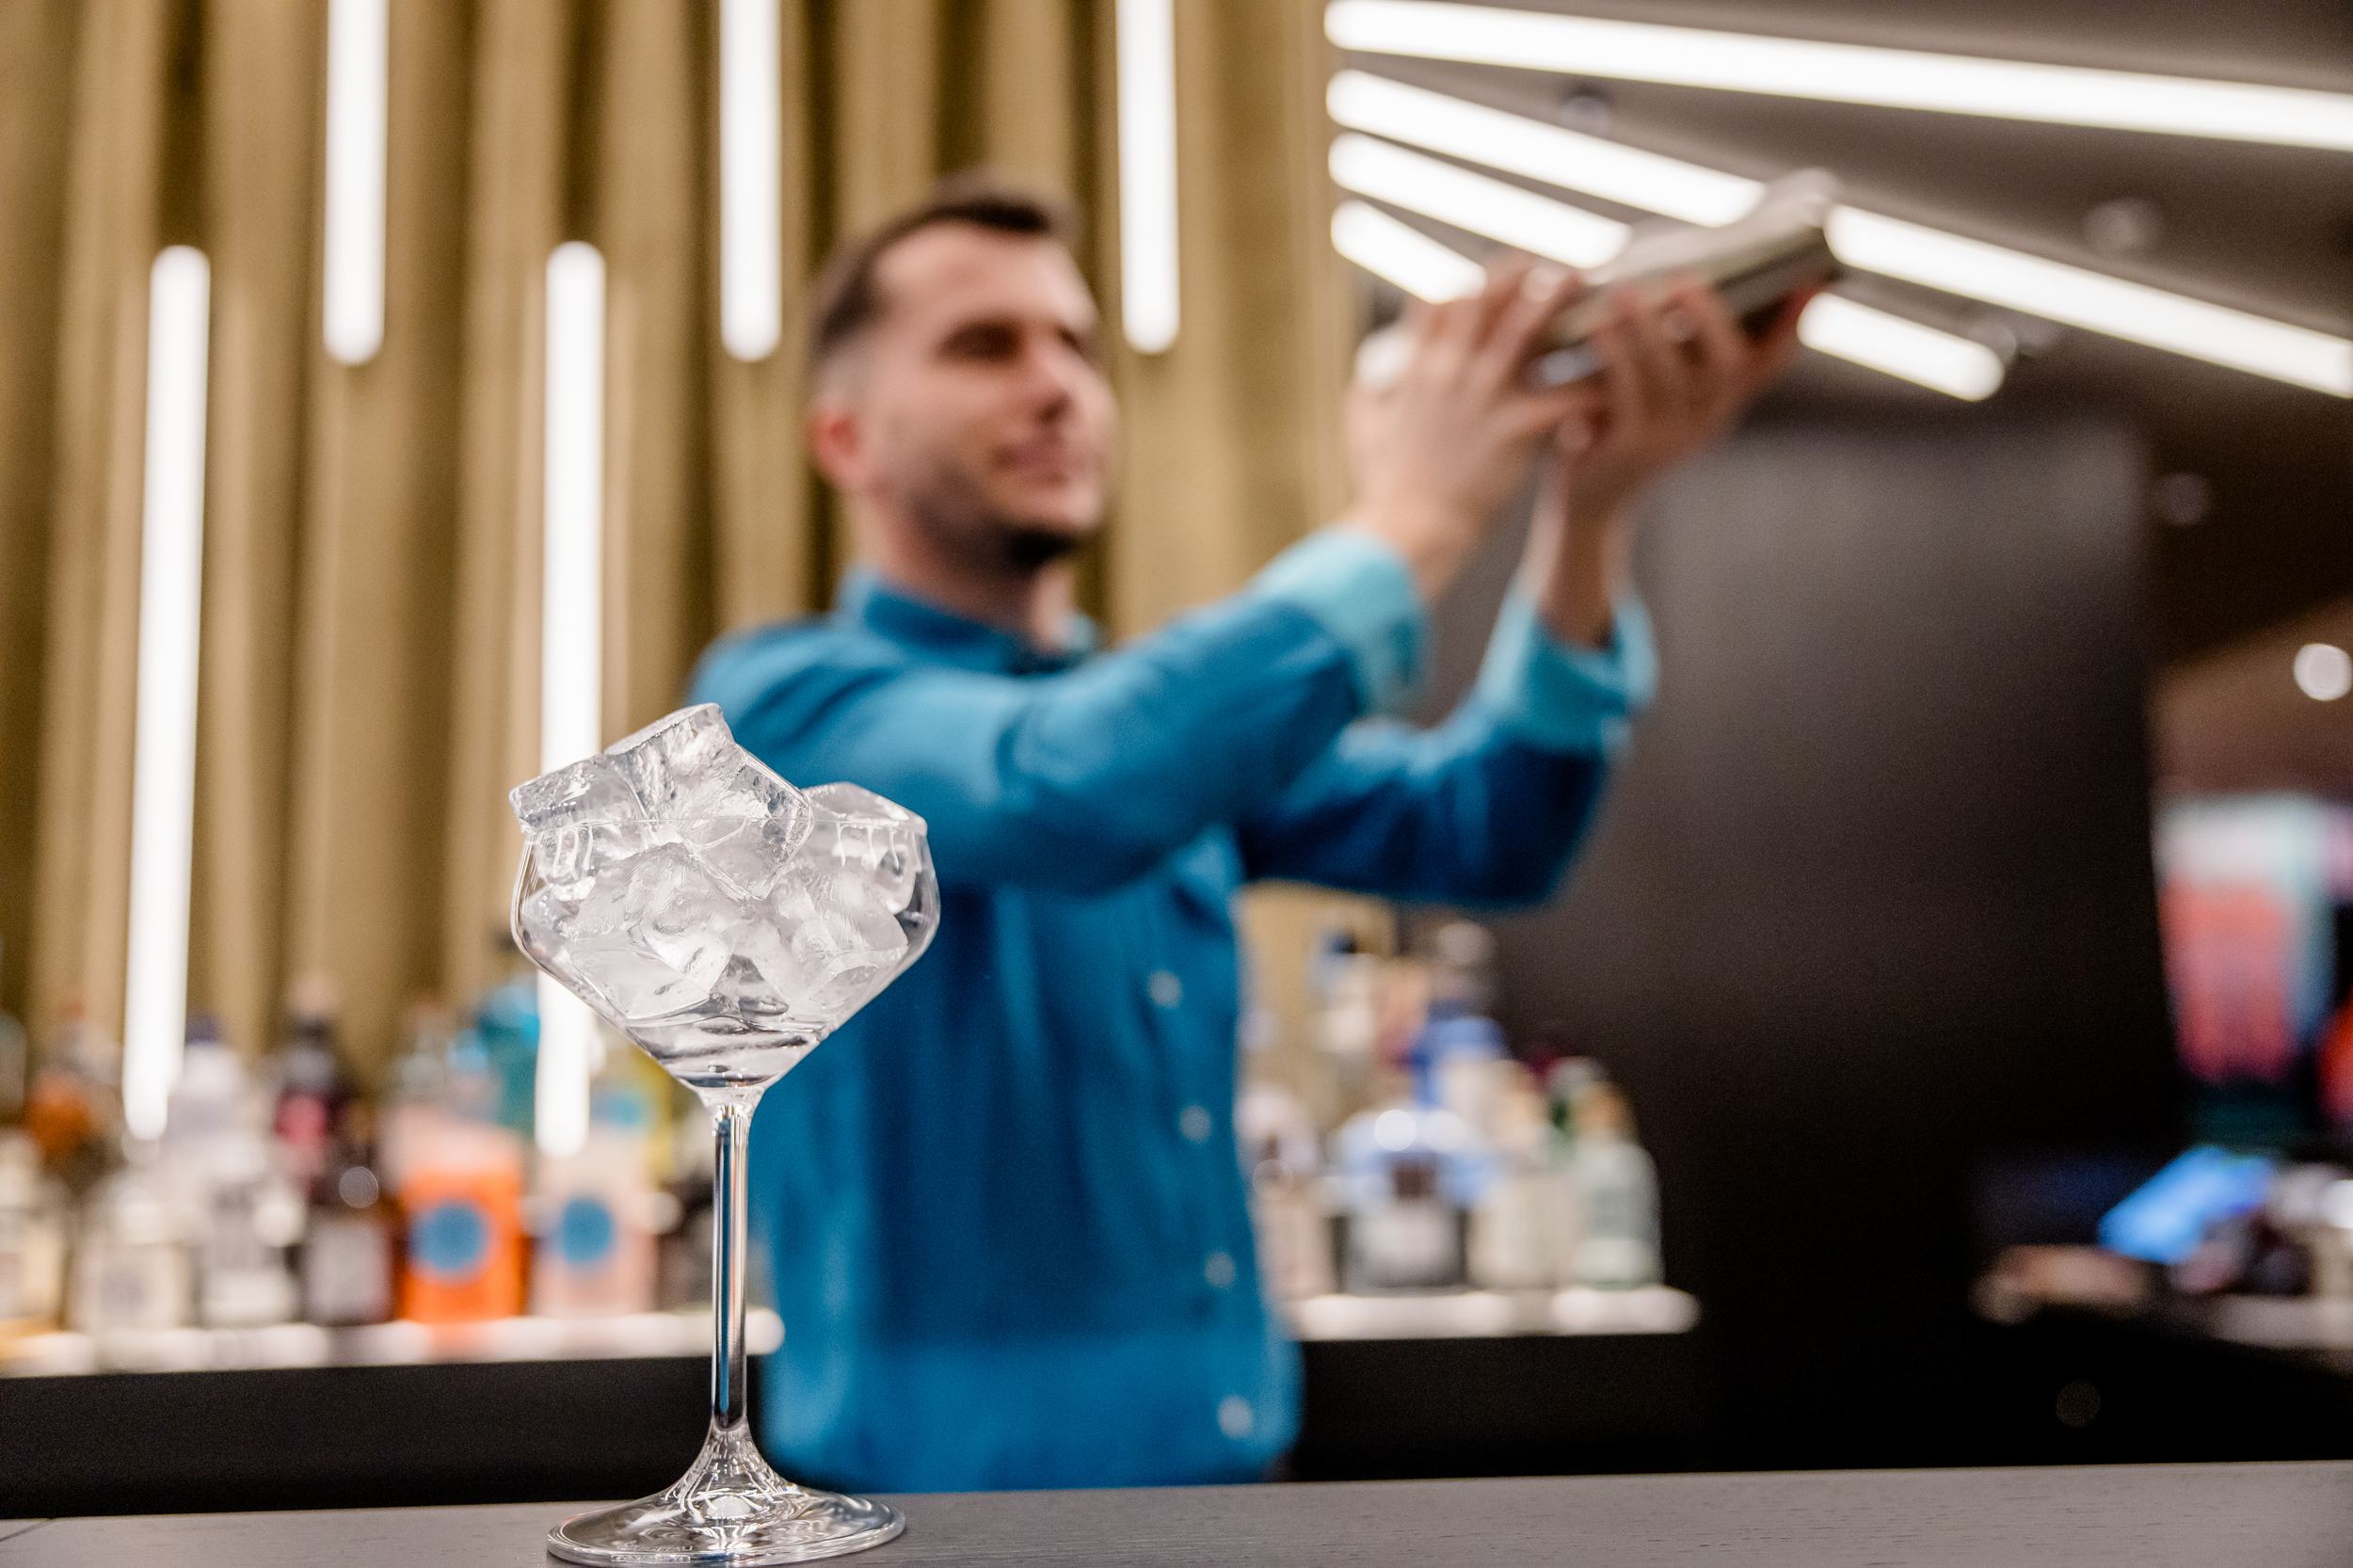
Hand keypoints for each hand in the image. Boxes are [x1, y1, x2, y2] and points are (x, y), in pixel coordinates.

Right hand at [1341, 258, 1592, 602]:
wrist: (1409, 531)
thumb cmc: (1386, 490)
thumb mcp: (1365, 434)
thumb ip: (1366, 398)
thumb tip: (1366, 378)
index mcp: (1416, 369)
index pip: (1442, 303)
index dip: (1474, 284)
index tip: (1501, 279)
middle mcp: (1449, 372)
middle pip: (1486, 299)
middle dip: (1521, 276)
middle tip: (1552, 269)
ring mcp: (1482, 397)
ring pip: (1525, 329)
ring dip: (1558, 302)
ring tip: (1589, 285)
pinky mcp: (1514, 429)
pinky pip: (1563, 394)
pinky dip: (1590, 384)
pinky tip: (1613, 378)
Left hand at [1526, 277, 1812, 644]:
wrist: (1589, 498)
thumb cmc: (1618, 421)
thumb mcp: (1655, 384)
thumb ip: (1673, 345)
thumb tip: (1672, 273)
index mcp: (1724, 400)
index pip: (1773, 360)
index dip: (1793, 321)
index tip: (1808, 278)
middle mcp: (1709, 420)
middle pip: (1731, 364)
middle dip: (1711, 317)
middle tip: (1683, 278)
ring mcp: (1674, 438)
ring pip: (1676, 376)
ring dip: (1650, 329)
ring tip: (1623, 292)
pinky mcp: (1632, 448)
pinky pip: (1630, 395)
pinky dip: (1617, 356)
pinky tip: (1599, 328)